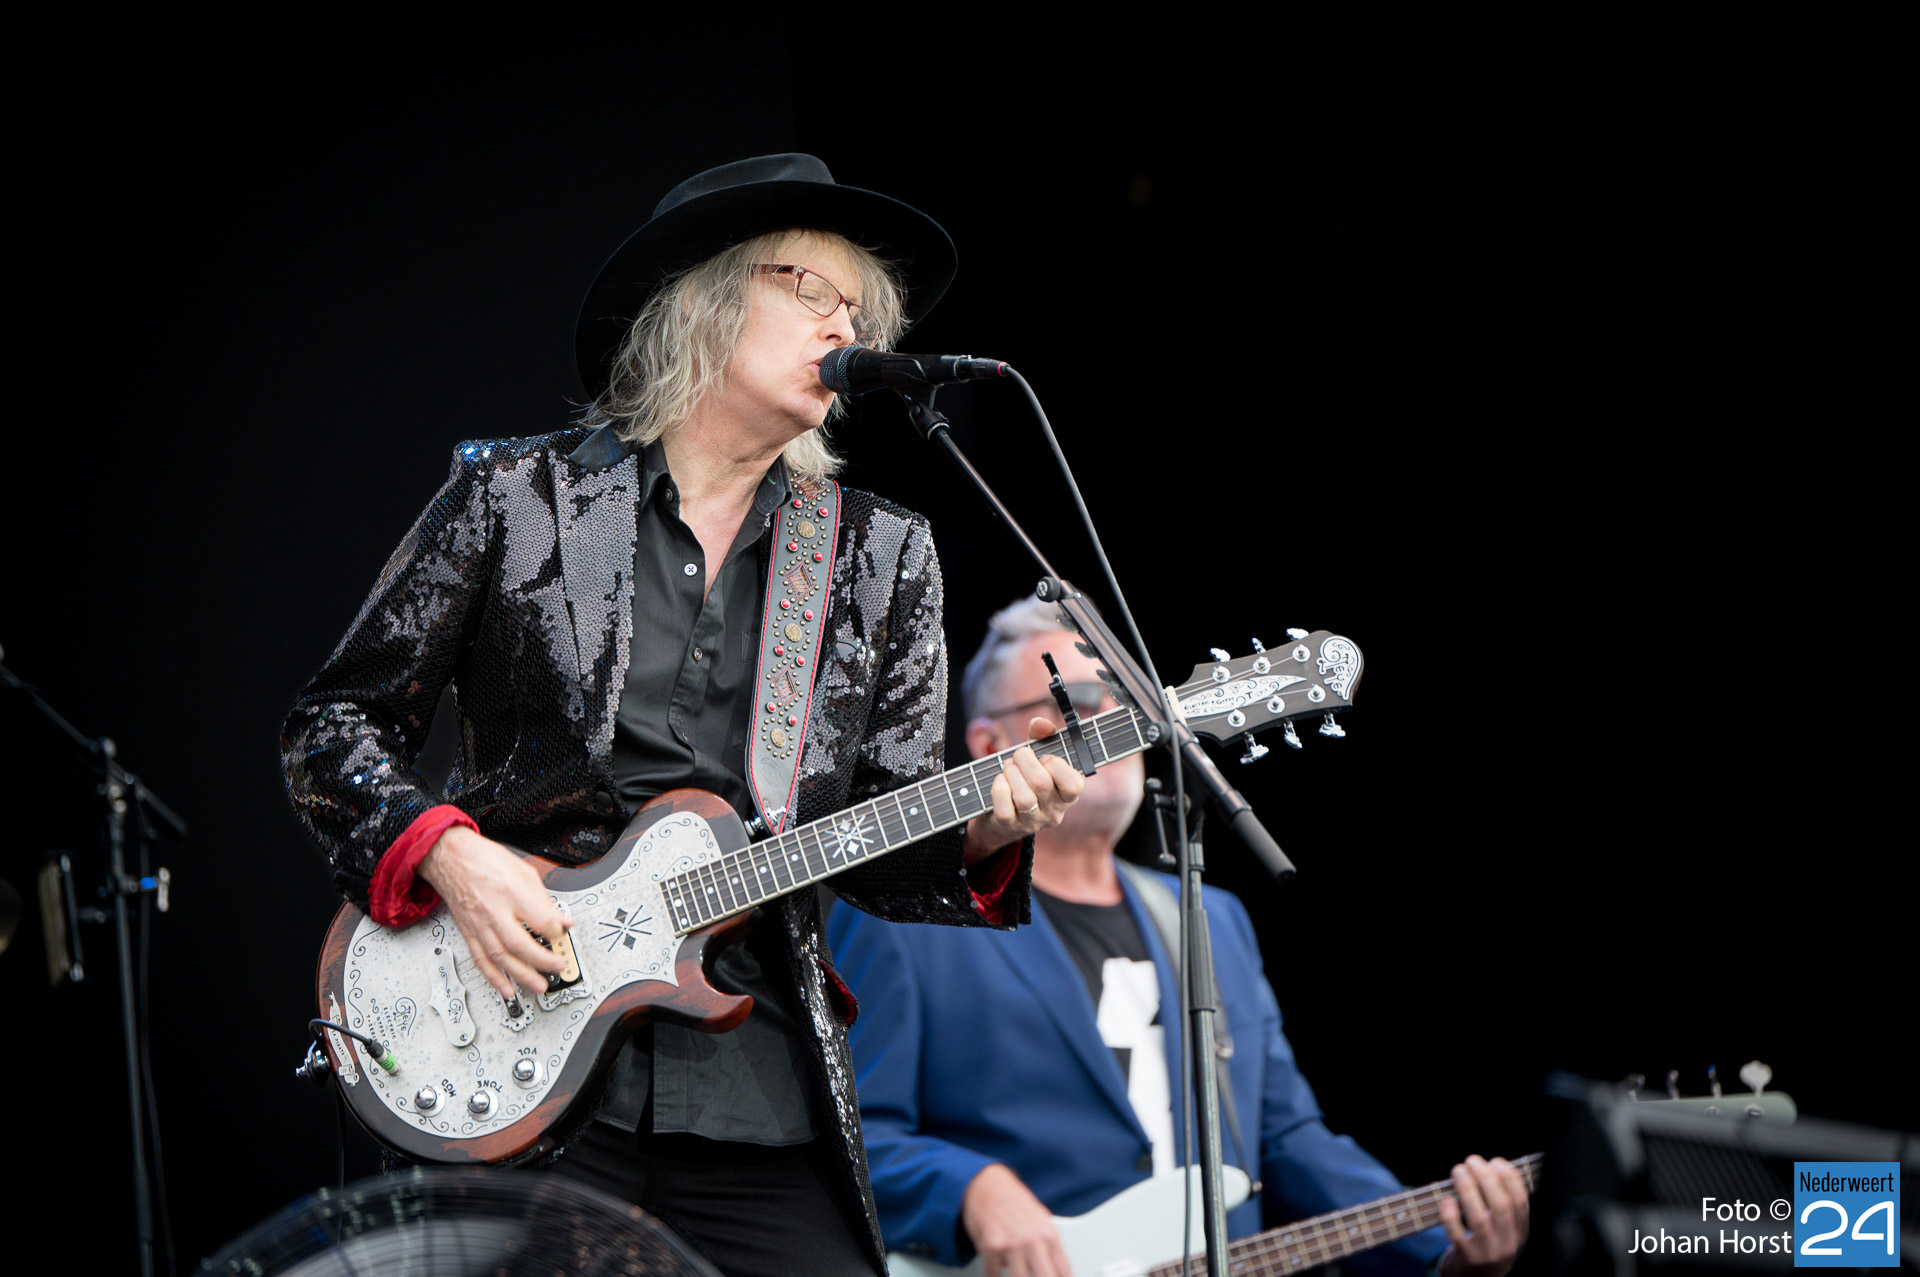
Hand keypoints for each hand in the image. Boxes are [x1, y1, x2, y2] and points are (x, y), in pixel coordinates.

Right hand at [417, 825, 572, 1005]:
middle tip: (558, 966)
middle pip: (519, 944)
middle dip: (541, 961)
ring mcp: (479, 924)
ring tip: (538, 985)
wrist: (451, 857)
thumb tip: (563, 920)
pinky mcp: (468, 932)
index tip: (563, 933)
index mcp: (511, 891)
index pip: (540, 920)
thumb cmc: (485, 859)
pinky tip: (506, 988)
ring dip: (521, 975)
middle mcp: (494, 910)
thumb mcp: (523, 871)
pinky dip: (493, 977)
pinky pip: (480, 959)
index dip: (556, 931)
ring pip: (500, 956)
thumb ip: (544, 899)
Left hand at [961, 717, 1086, 863]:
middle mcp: (1054, 812)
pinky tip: (1000, 781)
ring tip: (1008, 767)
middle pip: (1041, 783)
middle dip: (1024, 760)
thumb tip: (1040, 723)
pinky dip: (999, 789)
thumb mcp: (1038, 756)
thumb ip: (1042, 735)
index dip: (1056, 765)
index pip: (1073, 784)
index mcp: (1068, 795)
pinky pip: (1004, 808)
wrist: (1002, 814)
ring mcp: (1032, 822)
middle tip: (1019, 755)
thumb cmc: (1026, 778)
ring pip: (1023, 797)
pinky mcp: (1010, 826)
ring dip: (1010, 773)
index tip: (1045, 757)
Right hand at [961, 1163, 1073, 1276]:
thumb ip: (1048, 1245)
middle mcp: (1032, 1240)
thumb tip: (1056, 1269)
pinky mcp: (991, 1247)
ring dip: (1017, 1276)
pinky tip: (997, 1274)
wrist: (986, 1184)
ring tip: (1016, 1271)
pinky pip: (994, 1274)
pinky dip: (995, 1276)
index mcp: (1049, 1234)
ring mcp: (1011, 1245)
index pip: (1063, 1271)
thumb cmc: (1012, 1200)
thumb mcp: (1040, 1218)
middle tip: (1035, 1275)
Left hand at [1438, 1155, 1528, 1276]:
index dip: (1510, 1178)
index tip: (1496, 1161)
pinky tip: (1447, 1199)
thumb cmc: (1490, 1246)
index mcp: (1520, 1232)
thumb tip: (1490, 1167)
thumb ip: (1504, 1205)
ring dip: (1467, 1189)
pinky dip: (1450, 1214)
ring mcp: (1487, 1252)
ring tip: (1458, 1170)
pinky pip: (1456, 1233)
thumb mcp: (1507, 1230)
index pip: (1521, 1202)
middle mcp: (1507, 1242)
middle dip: (1486, 1178)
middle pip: (1500, 1206)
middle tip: (1472, 1160)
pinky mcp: (1467, 1258)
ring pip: (1479, 1218)